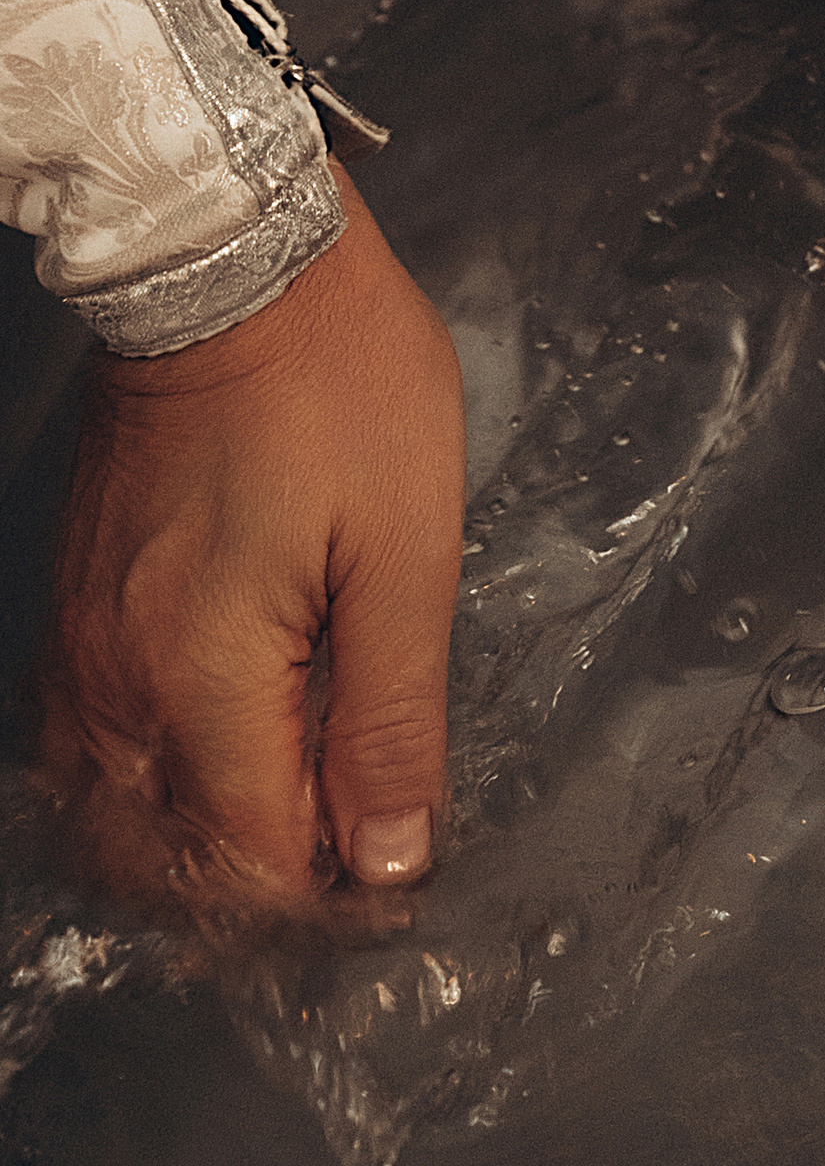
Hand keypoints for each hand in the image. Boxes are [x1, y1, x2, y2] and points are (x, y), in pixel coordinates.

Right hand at [39, 165, 464, 916]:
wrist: (230, 261)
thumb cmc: (338, 385)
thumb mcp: (406, 551)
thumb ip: (391, 717)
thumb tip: (391, 855)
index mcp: (203, 680)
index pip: (250, 866)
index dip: (329, 903)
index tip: (396, 886)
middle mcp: (118, 684)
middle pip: (165, 867)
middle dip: (256, 896)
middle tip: (351, 870)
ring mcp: (83, 647)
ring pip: (113, 820)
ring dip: (197, 853)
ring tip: (295, 831)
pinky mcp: (78, 606)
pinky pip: (87, 749)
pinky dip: (148, 790)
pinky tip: (218, 771)